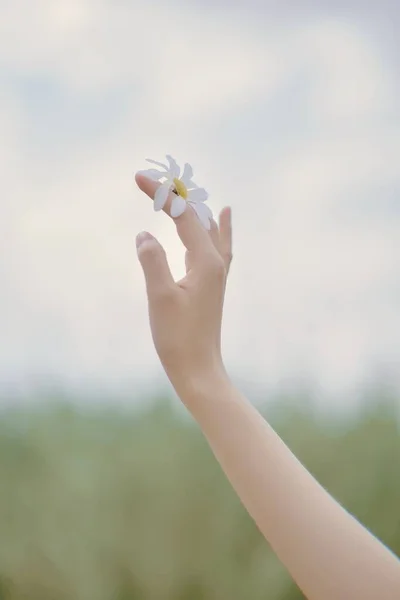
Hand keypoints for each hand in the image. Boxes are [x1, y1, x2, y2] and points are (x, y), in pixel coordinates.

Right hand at [135, 173, 232, 391]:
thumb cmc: (178, 337)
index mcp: (206, 261)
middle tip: (148, 180)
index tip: (137, 178)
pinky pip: (218, 243)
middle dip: (173, 195)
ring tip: (181, 189)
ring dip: (190, 206)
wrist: (198, 368)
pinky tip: (224, 215)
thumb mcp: (160, 297)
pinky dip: (216, 225)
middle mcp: (216, 262)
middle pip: (197, 216)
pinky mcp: (213, 283)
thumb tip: (144, 235)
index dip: (160, 194)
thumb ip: (152, 261)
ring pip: (207, 227)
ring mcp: (217, 272)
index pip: (182, 215)